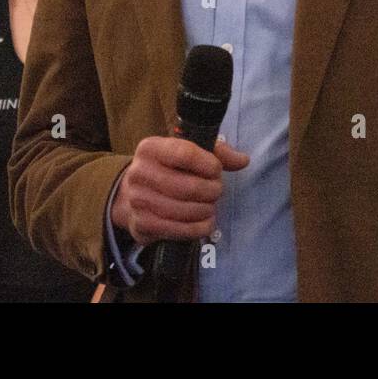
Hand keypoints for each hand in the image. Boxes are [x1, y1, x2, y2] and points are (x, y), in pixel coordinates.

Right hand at [110, 136, 248, 247]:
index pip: (185, 154)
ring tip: (210, 205)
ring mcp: (138, 201)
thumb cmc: (169, 168)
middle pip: (188, 186)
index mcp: (150, 148)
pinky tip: (206, 222)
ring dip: (206, 210)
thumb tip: (243, 160)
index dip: (209, 164)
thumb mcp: (188, 151)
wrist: (134, 194)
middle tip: (217, 191)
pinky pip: (179, 230)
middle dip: (212, 191)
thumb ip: (217, 152)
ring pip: (185, 210)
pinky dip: (199, 228)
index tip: (217, 170)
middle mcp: (139, 173)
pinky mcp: (142, 225)